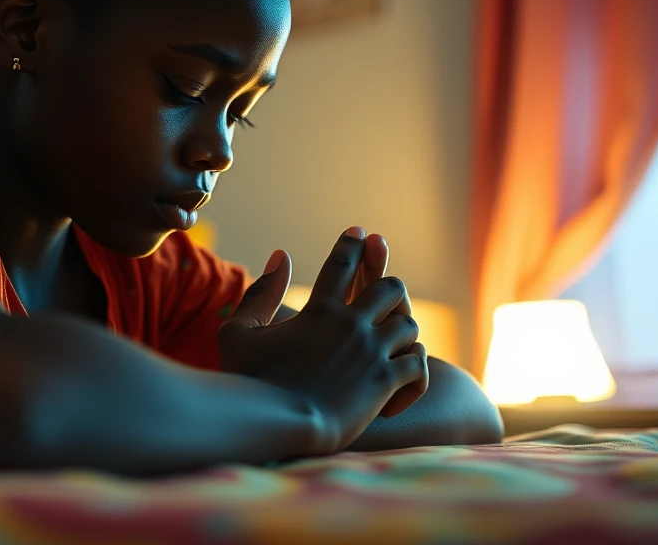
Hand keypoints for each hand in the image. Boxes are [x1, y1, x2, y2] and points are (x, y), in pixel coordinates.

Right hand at [218, 228, 428, 453]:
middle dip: (388, 289)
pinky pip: (418, 365)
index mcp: (320, 310)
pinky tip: (400, 381)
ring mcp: (372, 354)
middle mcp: (352, 326)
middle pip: (390, 288)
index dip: (350, 245)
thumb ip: (259, 293)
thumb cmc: (252, 381)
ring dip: (402, 331)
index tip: (358, 233)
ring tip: (394, 340)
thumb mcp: (239, 333)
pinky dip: (413, 370)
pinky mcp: (386, 384)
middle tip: (383, 295)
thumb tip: (280, 256)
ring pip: (408, 325)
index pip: (341, 264)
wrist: (279, 426)